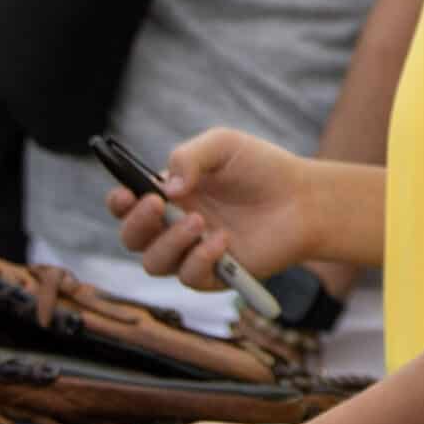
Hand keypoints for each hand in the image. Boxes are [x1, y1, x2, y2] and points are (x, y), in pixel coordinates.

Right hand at [104, 127, 315, 290]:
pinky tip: (223, 240)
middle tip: (158, 205)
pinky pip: (189, 277)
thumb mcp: (225, 146)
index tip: (124, 194)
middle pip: (132, 238)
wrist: (304, 198)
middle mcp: (174, 227)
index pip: (127, 205)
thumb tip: (166, 188)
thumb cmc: (262, 169)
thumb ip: (189, 156)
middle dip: (136, 224)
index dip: (118, 202)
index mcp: (169, 196)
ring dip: (169, 242)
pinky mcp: (215, 275)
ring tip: (199, 221)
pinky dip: (200, 259)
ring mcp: (192, 252)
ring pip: (154, 263)